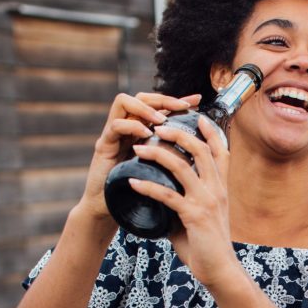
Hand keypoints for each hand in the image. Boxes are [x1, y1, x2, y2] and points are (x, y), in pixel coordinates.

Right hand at [79, 92, 199, 222]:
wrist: (109, 211)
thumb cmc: (137, 193)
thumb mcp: (161, 171)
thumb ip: (175, 157)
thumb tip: (204, 151)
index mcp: (142, 131)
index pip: (158, 105)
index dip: (177, 100)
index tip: (197, 100)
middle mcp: (126, 128)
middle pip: (141, 97)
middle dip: (162, 98)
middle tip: (180, 105)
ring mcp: (113, 135)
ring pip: (123, 102)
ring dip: (146, 108)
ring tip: (162, 120)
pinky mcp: (103, 146)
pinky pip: (115, 126)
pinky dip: (131, 126)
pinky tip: (145, 133)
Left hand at [128, 115, 237, 286]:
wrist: (220, 269)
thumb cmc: (207, 244)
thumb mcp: (199, 216)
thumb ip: (183, 200)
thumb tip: (160, 194)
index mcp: (221, 188)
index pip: (221, 152)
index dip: (210, 132)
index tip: (197, 117)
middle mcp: (217, 190)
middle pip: (200, 150)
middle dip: (178, 134)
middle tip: (156, 127)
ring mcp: (207, 201)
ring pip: (182, 167)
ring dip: (157, 154)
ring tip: (138, 148)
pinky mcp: (194, 216)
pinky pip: (167, 195)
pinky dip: (147, 186)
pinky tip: (131, 182)